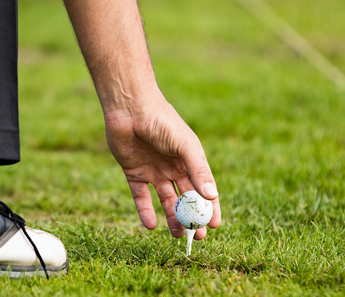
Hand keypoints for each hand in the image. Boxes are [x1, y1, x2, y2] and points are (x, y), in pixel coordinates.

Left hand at [104, 93, 220, 239]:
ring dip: (172, 217)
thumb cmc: (162, 121)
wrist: (130, 108)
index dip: (210, 207)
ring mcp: (154, 170)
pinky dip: (146, 211)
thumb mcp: (185, 146)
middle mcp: (173, 167)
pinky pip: (141, 197)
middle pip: (185, 197)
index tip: (214, 225)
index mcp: (190, 159)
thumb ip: (198, 170)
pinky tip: (152, 225)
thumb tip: (212, 196)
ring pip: (165, 200)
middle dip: (191, 217)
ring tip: (178, 235)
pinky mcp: (135, 172)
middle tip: (196, 236)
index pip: (204, 188)